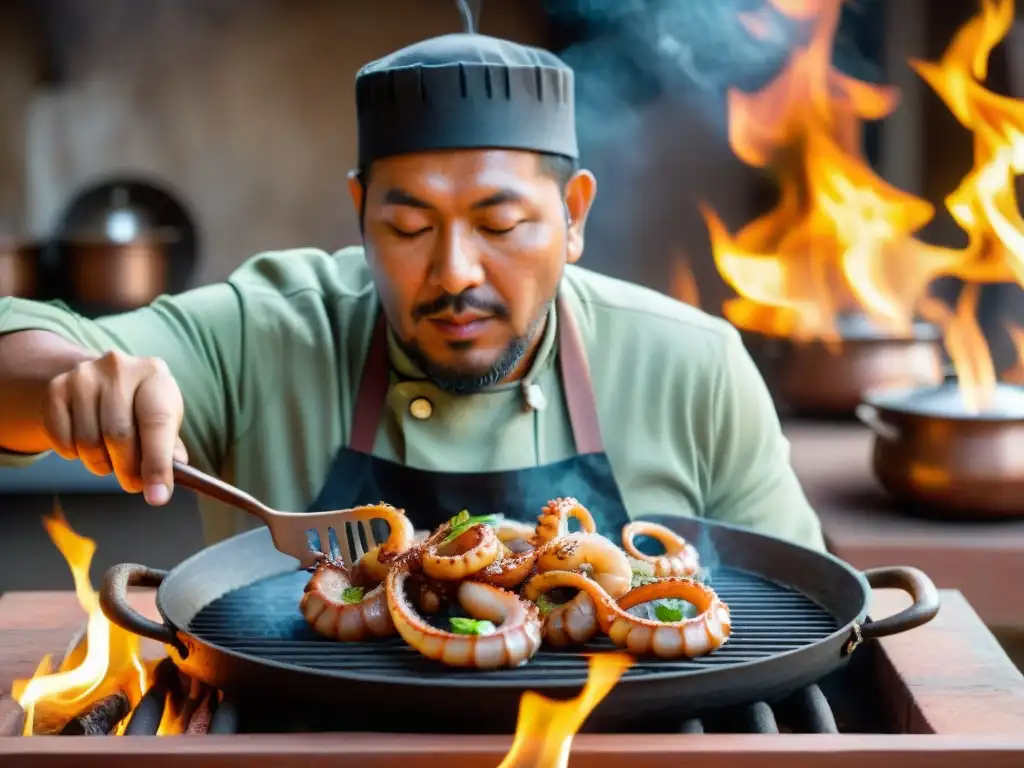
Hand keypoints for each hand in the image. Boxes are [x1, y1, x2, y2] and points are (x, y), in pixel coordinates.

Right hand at [41, 349, 186, 504]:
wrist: (104, 379)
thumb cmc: (143, 406)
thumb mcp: (165, 417)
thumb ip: (169, 449)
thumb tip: (161, 485)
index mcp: (154, 375)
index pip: (157, 423)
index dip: (157, 464)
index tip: (157, 496)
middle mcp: (119, 369)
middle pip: (118, 435)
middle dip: (127, 471)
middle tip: (133, 483)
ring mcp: (84, 375)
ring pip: (88, 442)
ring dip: (100, 464)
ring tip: (111, 459)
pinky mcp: (57, 388)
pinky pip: (61, 439)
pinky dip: (74, 454)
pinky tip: (86, 444)